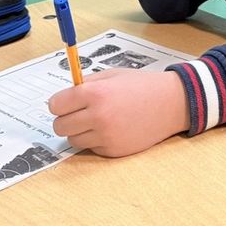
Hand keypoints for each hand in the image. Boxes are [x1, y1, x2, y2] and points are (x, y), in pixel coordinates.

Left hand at [48, 69, 189, 156]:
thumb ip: (86, 84)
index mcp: (94, 93)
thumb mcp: (112, 75)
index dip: (59, 103)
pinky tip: (111, 129)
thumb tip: (63, 97)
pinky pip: (91, 148)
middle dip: (65, 119)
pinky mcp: (113, 151)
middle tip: (77, 113)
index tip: (64, 103)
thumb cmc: (142, 86)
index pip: (55, 105)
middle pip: (59, 126)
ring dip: (79, 131)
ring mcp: (105, 136)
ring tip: (95, 121)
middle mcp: (97, 116)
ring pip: (73, 140)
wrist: (171, 103)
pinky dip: (95, 141)